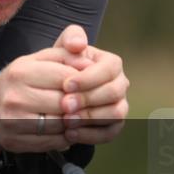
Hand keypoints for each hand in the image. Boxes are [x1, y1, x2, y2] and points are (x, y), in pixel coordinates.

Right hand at [0, 42, 84, 152]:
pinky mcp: (14, 140)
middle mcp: (14, 96)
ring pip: (60, 125)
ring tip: (75, 117)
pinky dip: (64, 138)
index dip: (84, 83)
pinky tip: (63, 130)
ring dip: (74, 123)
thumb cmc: (19, 81)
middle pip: (64, 104)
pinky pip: (51, 142)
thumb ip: (64, 55)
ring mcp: (12, 121)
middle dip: (80, 105)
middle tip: (85, 105)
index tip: (88, 86)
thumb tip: (90, 63)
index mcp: (21, 72)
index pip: (66, 78)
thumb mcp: (37, 60)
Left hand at [56, 25, 129, 144]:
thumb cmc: (60, 66)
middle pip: (113, 92)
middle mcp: (120, 84)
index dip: (88, 78)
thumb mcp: (62, 49)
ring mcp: (120, 105)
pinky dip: (90, 135)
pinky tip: (69, 134)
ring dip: (90, 118)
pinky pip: (109, 133)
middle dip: (87, 99)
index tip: (66, 85)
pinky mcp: (114, 124)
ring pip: (115, 114)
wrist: (53, 90)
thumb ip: (70, 38)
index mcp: (111, 63)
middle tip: (64, 105)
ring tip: (66, 121)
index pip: (109, 69)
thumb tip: (78, 44)